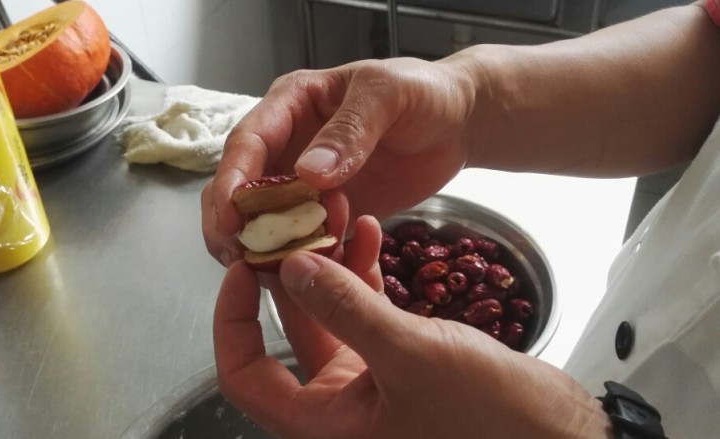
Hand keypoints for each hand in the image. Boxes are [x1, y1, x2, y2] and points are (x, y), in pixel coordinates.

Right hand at [204, 56, 475, 263]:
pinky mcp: (327, 214)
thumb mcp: (388, 95)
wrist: (458, 124)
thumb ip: (350, 130)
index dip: (232, 180)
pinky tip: (312, 278)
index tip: (230, 217)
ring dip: (262, 248)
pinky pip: (303, 241)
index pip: (247, 143)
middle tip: (239, 259)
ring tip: (272, 276)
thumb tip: (308, 173)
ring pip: (263, 220)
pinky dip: (301, 260)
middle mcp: (288, 145)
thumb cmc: (423, 94)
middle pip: (240, 187)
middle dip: (232, 223)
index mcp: (291, 106)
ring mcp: (305, 184)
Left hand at [213, 216, 611, 438]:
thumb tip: (290, 267)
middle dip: (289, 274)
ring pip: (328, 315)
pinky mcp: (396, 362)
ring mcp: (367, 382)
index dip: (231, 322)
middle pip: (287, 333)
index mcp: (323, 423)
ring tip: (336, 214)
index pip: (244, 376)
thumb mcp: (409, 354)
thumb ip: (345, 309)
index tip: (242, 268)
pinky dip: (365, 275)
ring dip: (330, 266)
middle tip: (290, 224)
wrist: (553, 431)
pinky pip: (365, 313)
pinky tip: (372, 234)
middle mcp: (337, 405)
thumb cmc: (488, 415)